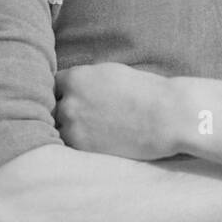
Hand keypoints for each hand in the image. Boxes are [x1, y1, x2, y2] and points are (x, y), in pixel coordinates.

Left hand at [55, 63, 179, 159]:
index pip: (55, 83)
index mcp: (76, 78)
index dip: (65, 89)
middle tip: (83, 114)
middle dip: (65, 108)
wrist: (167, 117)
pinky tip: (93, 139)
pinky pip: (68, 144)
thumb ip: (87, 79)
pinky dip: (77, 142)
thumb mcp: (111, 73)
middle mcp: (69, 102)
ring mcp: (73, 127)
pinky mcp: (82, 148)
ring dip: (69, 127)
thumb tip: (72, 87)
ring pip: (58, 127)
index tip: (72, 95)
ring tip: (89, 128)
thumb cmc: (145, 92)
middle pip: (53, 106)